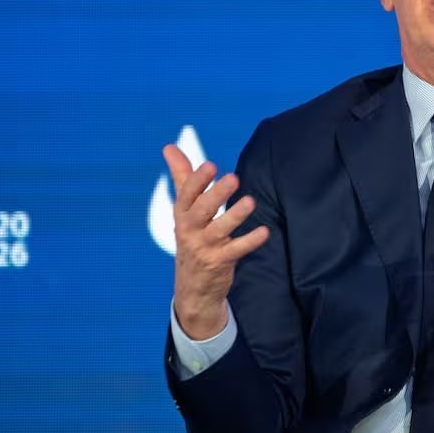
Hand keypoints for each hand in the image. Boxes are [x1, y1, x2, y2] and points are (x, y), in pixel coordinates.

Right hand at [164, 144, 269, 339]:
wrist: (192, 285)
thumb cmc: (191, 236)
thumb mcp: (183, 209)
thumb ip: (182, 177)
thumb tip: (169, 146)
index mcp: (182, 213)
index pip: (186, 194)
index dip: (197, 180)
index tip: (210, 165)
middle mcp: (189, 230)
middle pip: (202, 210)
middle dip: (216, 194)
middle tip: (233, 178)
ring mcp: (204, 247)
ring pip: (219, 229)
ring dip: (235, 215)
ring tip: (250, 201)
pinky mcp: (219, 262)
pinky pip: (236, 250)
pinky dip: (250, 241)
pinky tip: (264, 232)